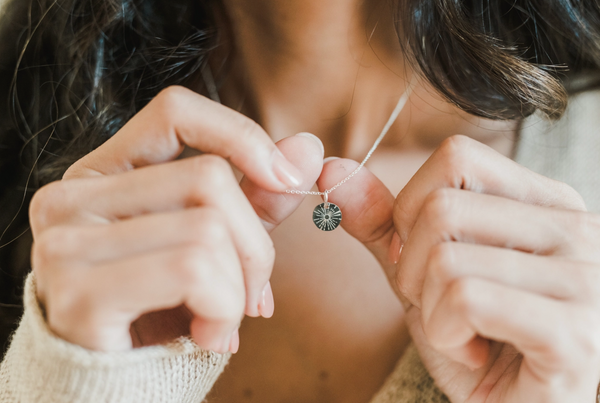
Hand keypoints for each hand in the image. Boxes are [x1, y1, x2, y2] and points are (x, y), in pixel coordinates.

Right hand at [30, 86, 323, 352]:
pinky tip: (208, 337)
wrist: (119, 390)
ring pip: (208, 229)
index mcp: (101, 176)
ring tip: (222, 320)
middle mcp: (69, 199)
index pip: (176, 112)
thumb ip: (258, 195)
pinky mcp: (77, 293)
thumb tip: (307, 146)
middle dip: (256, 245)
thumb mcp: (216, 244)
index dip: (241, 136)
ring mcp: (65, 243)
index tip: (287, 178)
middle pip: (210, 178)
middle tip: (253, 293)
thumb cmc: (164, 312)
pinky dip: (223, 309)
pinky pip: (194, 270)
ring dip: (239, 288)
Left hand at [317, 135, 599, 401]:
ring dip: (429, 308)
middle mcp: (576, 228)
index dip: (412, 208)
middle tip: (442, 305)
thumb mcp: (421, 270)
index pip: (456, 156)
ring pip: (446, 258)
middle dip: (412, 268)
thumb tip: (332, 169)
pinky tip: (475, 353)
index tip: (421, 258)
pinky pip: (466, 299)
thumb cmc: (475, 336)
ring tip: (462, 332)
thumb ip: (382, 222)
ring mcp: (585, 278)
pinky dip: (446, 334)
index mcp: (545, 201)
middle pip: (442, 208)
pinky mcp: (574, 332)